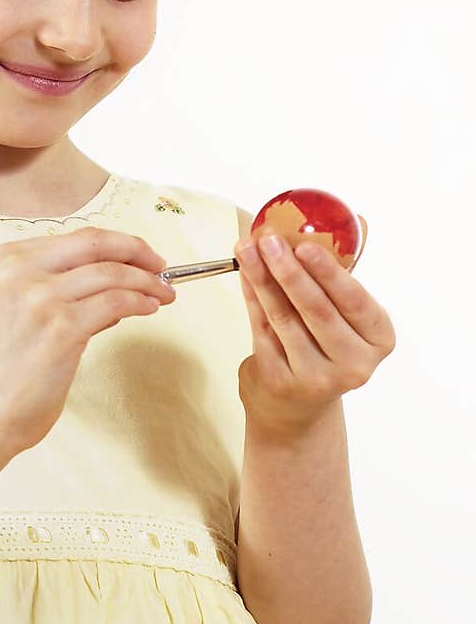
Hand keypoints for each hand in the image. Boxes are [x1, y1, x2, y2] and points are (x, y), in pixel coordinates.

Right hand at [0, 227, 175, 458]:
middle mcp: (19, 271)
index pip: (77, 237)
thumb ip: (63, 287)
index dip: (118, 243)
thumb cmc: (5, 368)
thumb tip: (120, 276)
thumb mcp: (21, 308)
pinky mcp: (60, 327)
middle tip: (161, 267)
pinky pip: (116, 303)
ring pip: (112, 273)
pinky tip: (148, 309)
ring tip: (162, 294)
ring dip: (146, 282)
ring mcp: (39, 298)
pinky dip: (140, 303)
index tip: (140, 254)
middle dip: (138, 252)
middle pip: (96, 244)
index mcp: (6, 259)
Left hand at [233, 217, 395, 436]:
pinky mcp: (282, 381)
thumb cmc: (325, 342)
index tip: (304, 245)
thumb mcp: (345, 314)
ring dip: (261, 278)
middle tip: (268, 239)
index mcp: (379, 339)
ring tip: (246, 248)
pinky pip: (262, 330)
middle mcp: (354, 364)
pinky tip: (244, 273)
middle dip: (289, 270)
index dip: (328, 272)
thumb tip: (357, 220)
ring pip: (285, 318)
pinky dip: (251, 297)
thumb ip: (344, 271)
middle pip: (317, 311)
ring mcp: (317, 377)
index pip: (354, 301)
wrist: (298, 404)